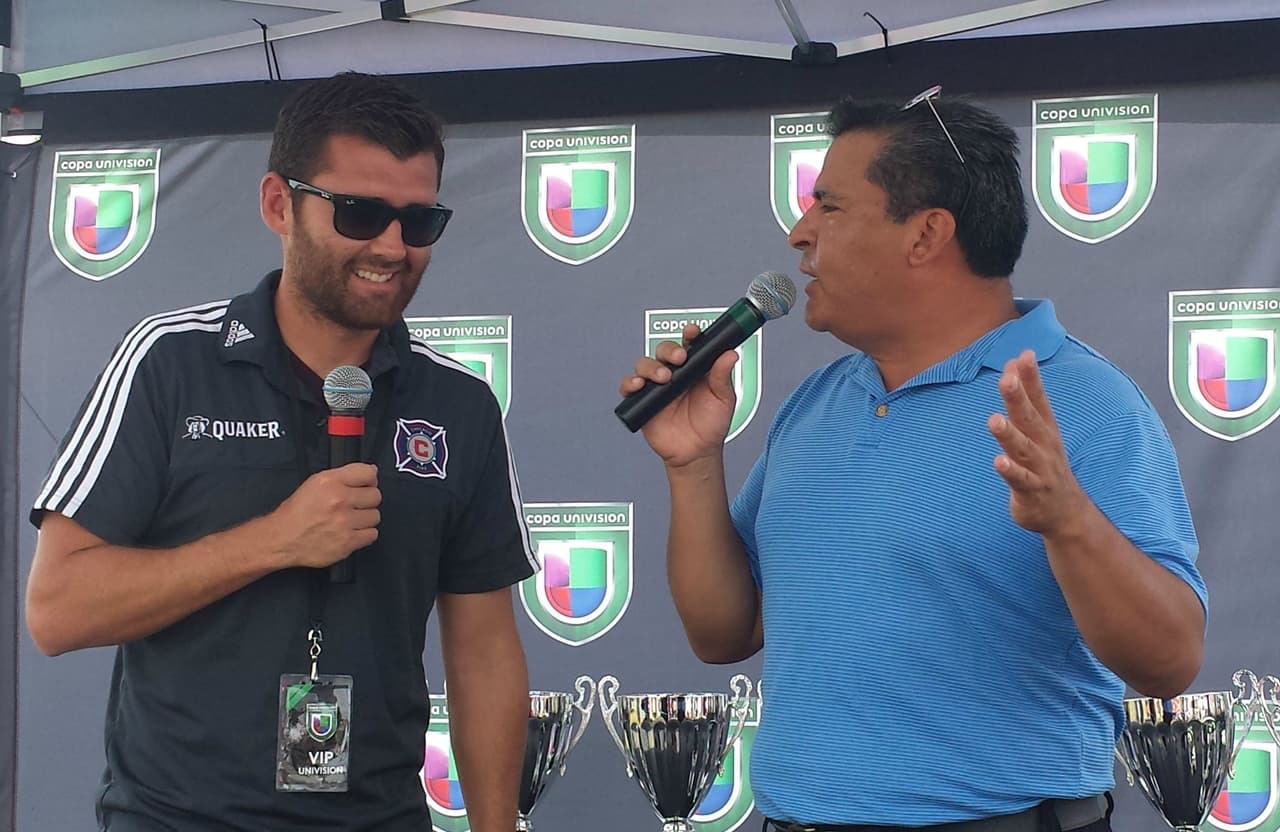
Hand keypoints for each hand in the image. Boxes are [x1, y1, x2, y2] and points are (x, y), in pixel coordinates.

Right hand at [267, 463, 380, 567]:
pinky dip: (364, 535)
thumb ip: (344, 475)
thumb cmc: (297, 512)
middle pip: (375, 496)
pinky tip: (351, 532)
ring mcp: (344, 522)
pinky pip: (372, 534)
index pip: (368, 473)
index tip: (366, 486)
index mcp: (329, 481)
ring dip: (365, 519)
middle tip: (354, 506)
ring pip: (375, 516)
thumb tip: (372, 472)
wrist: (282, 539)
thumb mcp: (316, 483)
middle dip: (367, 501)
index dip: (370, 480)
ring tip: (350, 520)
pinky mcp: (347, 542)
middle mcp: (338, 500)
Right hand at [618, 323, 738, 467]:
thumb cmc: (711, 425)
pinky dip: (630, 383)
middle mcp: (674, 373)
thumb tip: (729, 354)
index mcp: (694, 368)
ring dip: (651, 367)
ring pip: (645, 364)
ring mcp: (656, 386)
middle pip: (664, 350)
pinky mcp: (642, 401)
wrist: (696, 453)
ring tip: (663, 378)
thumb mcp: (723, 399)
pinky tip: (638, 385)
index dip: (689, 334)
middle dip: (669, 350)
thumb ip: (723, 376)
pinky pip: (629, 387)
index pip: (689, 344)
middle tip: (679, 358)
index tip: (693, 332)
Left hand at [987, 350, 1089, 535]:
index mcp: (1045, 430)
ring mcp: (1040, 470)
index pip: (1039, 399)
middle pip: (1030, 419)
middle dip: (1018, 398)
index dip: (1031, 378)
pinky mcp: (1032, 492)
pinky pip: (1020, 481)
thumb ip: (1025, 400)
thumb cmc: (1045, 465)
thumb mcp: (1038, 431)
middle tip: (1007, 378)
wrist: (1067, 514)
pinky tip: (998, 461)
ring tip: (994, 419)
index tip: (1024, 354)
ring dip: (1009, 434)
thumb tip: (1012, 364)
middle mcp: (1045, 446)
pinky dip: (1010, 471)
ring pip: (1023, 449)